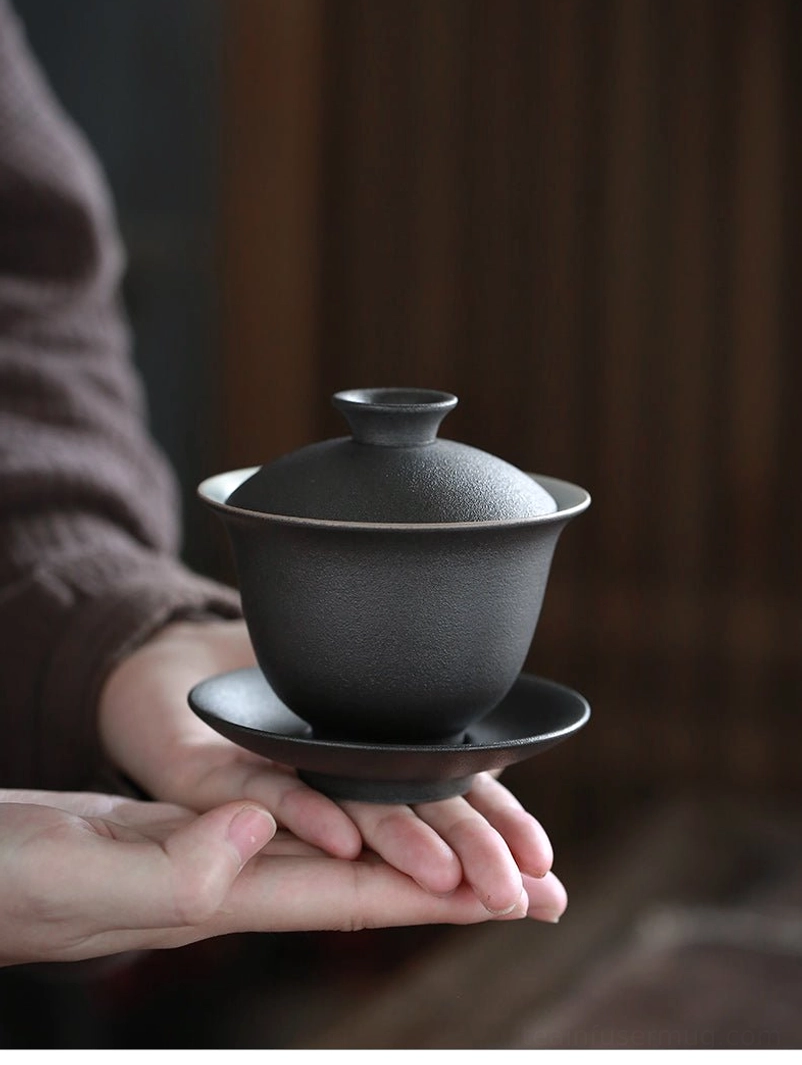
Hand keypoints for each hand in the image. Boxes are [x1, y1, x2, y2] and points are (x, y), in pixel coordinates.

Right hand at [0, 789, 541, 966]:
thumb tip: (261, 827)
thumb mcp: (86, 876)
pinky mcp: (193, 821)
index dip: (438, 895)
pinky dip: (347, 809)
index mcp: (222, 894)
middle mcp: (235, 877)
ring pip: (341, 847)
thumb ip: (174, 867)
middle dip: (458, 885)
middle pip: (370, 880)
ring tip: (485, 852)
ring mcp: (216, 853)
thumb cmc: (10, 882)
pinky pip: (294, 814)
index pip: (355, 895)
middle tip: (541, 886)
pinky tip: (367, 803)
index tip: (515, 894)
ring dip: (416, 849)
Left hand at [98, 621, 566, 921]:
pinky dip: (302, 812)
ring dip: (397, 848)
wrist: (173, 673)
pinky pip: (253, 792)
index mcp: (364, 783)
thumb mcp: (358, 695)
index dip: (496, 837)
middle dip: (465, 860)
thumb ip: (418, 727)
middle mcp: (321, 799)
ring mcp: (264, 795)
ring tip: (449, 879)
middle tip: (520, 895)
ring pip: (340, 824)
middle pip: (400, 829)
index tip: (547, 871)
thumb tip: (510, 755)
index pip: (441, 809)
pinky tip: (341, 837)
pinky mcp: (202, 777)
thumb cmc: (267, 695)